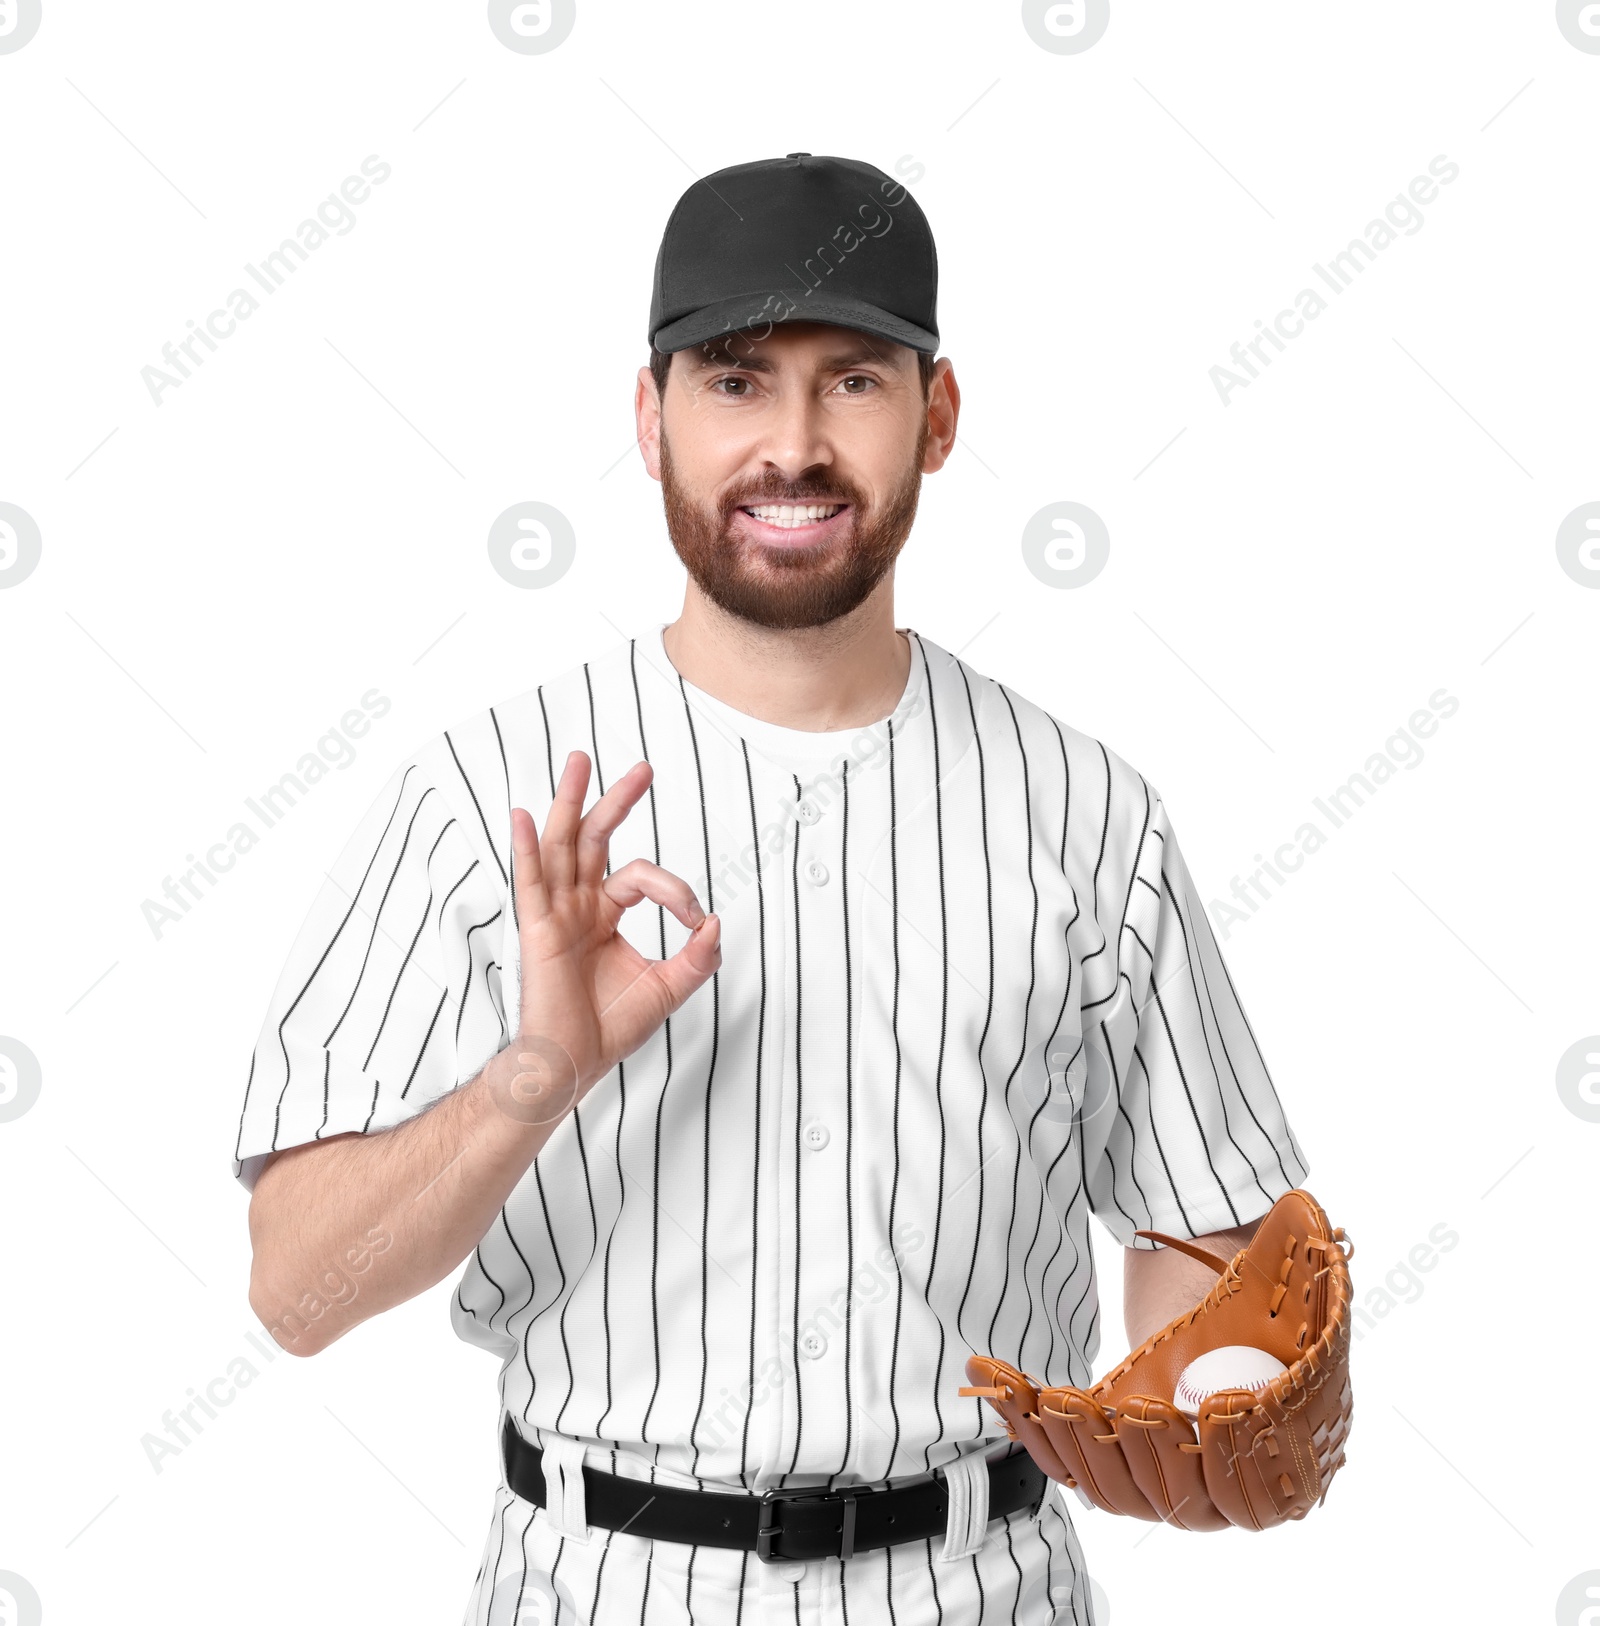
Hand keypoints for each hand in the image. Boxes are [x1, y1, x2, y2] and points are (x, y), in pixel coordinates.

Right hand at [504, 750, 718, 1114]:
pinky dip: (527, 847)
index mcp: (605, 915)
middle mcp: (579, 906)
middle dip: (618, 800)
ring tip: (578, 760)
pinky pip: (531, 882)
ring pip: (563, 845)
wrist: (574, 1064)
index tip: (697, 921)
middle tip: (643, 769)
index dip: (677, 891)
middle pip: (595, 839)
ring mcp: (557, 914)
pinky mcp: (539, 931)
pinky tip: (523, 815)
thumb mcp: (668, 988)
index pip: (642, 877)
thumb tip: (717, 925)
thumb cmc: (609, 1029)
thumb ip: (696, 957)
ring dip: (572, 801)